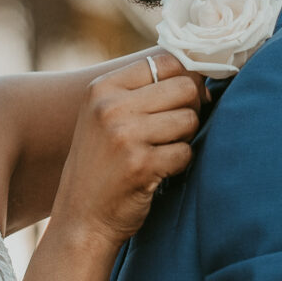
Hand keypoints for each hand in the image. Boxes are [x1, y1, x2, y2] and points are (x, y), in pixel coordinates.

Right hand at [49, 55, 204, 242]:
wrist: (81, 218)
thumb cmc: (102, 166)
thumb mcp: (105, 117)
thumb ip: (142, 92)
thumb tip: (201, 77)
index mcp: (101, 88)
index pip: (165, 61)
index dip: (185, 78)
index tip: (182, 99)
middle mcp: (110, 107)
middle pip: (185, 87)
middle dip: (190, 108)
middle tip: (175, 130)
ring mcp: (124, 135)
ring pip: (189, 119)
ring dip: (185, 139)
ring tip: (162, 152)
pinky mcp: (141, 165)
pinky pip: (186, 152)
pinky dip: (179, 164)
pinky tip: (158, 172)